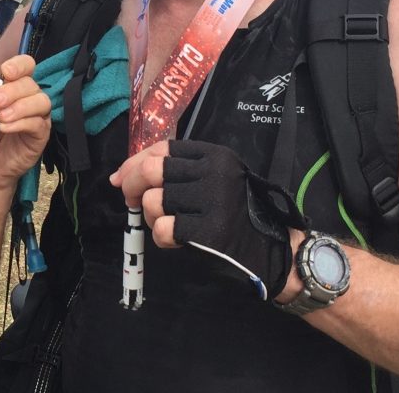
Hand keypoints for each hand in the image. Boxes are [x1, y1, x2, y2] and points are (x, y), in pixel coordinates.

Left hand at [0, 55, 49, 194]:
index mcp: (13, 87)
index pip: (26, 66)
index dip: (19, 65)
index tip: (5, 72)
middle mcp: (29, 98)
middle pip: (31, 84)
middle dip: (12, 90)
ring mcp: (37, 116)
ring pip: (40, 101)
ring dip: (20, 107)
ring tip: (0, 118)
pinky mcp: (40, 135)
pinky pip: (38, 124)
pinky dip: (21, 123)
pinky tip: (5, 128)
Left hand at [111, 140, 306, 299]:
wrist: (278, 251)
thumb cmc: (240, 214)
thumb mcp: (217, 180)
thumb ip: (178, 173)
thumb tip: (121, 177)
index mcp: (214, 156)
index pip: (162, 148)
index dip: (134, 162)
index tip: (121, 178)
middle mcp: (214, 173)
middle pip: (151, 170)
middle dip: (132, 186)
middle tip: (132, 202)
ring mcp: (213, 201)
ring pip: (153, 200)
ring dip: (149, 217)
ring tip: (163, 224)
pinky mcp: (209, 231)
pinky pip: (163, 228)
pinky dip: (160, 236)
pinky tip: (174, 240)